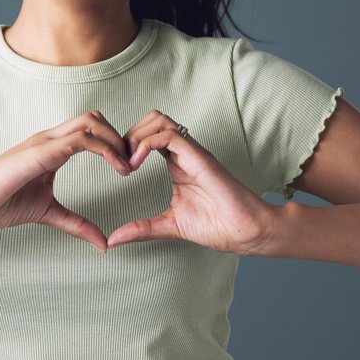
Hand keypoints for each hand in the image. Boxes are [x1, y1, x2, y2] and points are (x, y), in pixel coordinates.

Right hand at [0, 111, 130, 252]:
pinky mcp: (41, 151)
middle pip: (95, 118)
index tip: (128, 167)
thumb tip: (102, 243)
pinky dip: (106, 150)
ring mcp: (45, 141)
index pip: (90, 129)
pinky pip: (81, 140)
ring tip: (127, 168)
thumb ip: (76, 224)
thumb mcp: (48, 213)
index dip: (113, 143)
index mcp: (52, 148)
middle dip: (119, 137)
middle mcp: (50, 138)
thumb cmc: (0, 203)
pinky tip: (117, 169)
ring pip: (91, 122)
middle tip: (132, 165)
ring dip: (116, 141)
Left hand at [108, 110, 277, 254]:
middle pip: (152, 119)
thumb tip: (113, 239)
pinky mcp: (198, 157)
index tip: (117, 168)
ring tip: (127, 162)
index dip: (128, 144)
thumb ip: (141, 228)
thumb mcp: (168, 225)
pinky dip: (146, 144)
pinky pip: (168, 136)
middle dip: (128, 134)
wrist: (246, 232)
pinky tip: (136, 164)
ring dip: (136, 136)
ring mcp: (192, 152)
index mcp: (177, 163)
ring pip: (159, 120)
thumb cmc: (217, 225)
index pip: (149, 134)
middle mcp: (184, 152)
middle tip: (118, 161)